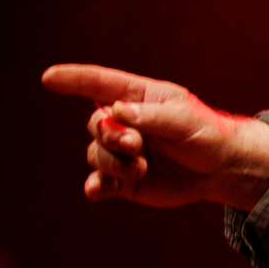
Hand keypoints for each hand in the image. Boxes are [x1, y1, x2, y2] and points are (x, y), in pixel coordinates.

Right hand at [40, 64, 268, 210]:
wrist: (219, 168)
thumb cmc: (204, 133)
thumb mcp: (182, 119)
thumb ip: (149, 116)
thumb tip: (116, 111)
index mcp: (136, 97)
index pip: (98, 84)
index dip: (73, 79)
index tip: (49, 77)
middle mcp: (122, 123)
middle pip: (96, 124)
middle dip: (111, 135)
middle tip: (136, 144)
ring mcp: (121, 152)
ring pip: (96, 154)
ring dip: (115, 162)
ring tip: (142, 167)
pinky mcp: (123, 179)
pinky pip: (99, 183)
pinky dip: (96, 186)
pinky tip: (98, 190)